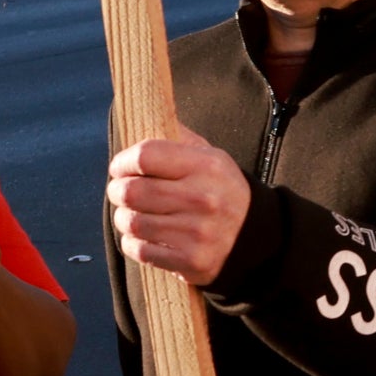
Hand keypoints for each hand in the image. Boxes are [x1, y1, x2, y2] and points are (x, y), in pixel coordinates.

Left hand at [109, 131, 253, 287]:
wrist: (257, 237)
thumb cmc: (222, 192)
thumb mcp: (211, 157)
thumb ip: (178, 138)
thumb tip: (144, 115)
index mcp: (207, 166)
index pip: (145, 156)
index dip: (123, 161)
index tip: (121, 167)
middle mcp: (203, 198)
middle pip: (131, 191)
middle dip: (118, 190)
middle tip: (122, 191)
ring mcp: (197, 232)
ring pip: (131, 222)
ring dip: (124, 218)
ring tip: (132, 214)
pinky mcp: (190, 260)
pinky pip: (139, 250)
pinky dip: (133, 243)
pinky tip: (143, 236)